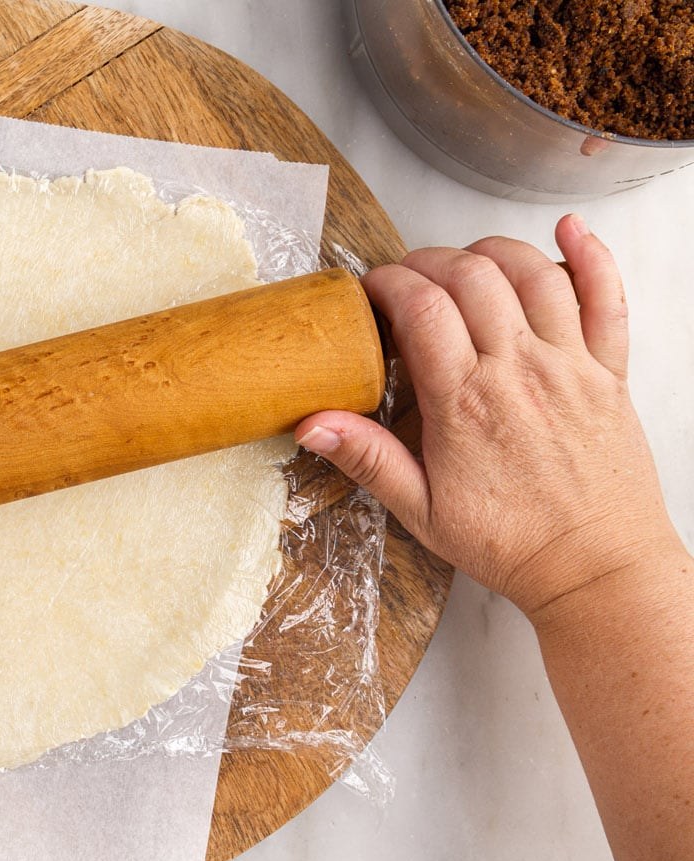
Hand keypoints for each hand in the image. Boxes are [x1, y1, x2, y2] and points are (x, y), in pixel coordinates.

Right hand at [296, 215, 682, 619]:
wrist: (595, 569)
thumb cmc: (512, 544)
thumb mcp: (421, 511)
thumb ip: (368, 459)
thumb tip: (312, 425)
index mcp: (465, 403)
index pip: (422, 308)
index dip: (389, 283)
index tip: (373, 290)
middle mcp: (520, 371)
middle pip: (471, 276)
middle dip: (428, 260)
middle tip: (407, 278)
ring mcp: (569, 365)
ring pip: (531, 273)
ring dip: (490, 251)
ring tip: (464, 261)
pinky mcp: (609, 372)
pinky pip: (608, 297)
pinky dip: (591, 254)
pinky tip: (571, 231)